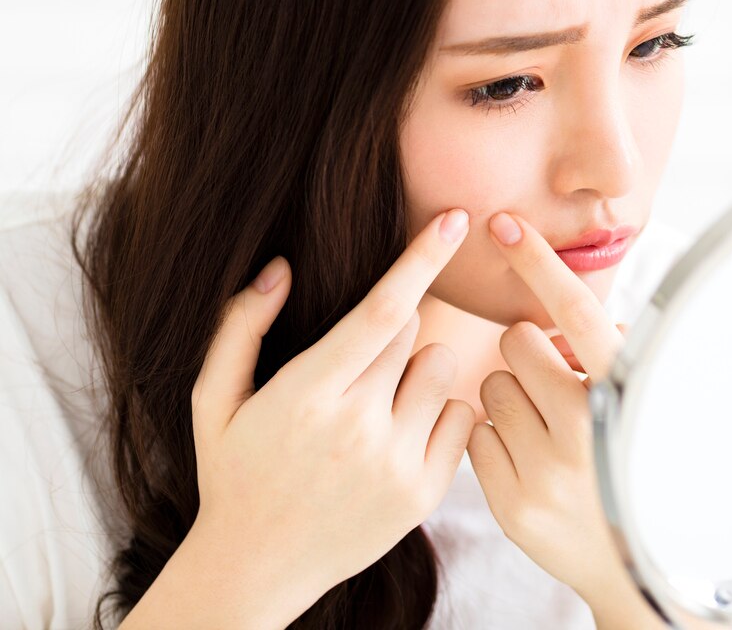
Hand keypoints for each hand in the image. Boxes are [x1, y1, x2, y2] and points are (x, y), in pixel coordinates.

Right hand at [188, 209, 477, 608]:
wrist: (255, 569)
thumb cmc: (234, 473)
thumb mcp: (214, 400)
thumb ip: (240, 328)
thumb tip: (281, 267)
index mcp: (306, 395)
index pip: (381, 310)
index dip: (422, 257)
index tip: (457, 218)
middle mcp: (358, 428)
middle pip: (413, 332)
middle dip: (392, 331)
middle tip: (357, 369)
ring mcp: (396, 464)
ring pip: (442, 368)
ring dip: (417, 370)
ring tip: (377, 405)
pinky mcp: (424, 493)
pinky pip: (461, 417)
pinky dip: (439, 413)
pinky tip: (399, 435)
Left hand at [465, 210, 638, 608]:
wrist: (634, 562)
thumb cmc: (634, 457)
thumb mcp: (640, 397)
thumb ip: (605, 350)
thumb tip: (561, 313)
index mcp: (625, 396)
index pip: (575, 314)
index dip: (539, 264)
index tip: (504, 225)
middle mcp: (586, 432)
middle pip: (518, 342)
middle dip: (529, 352)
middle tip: (554, 385)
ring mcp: (545, 471)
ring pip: (490, 386)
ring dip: (511, 397)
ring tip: (544, 431)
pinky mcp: (511, 503)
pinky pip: (474, 434)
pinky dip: (495, 440)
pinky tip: (526, 461)